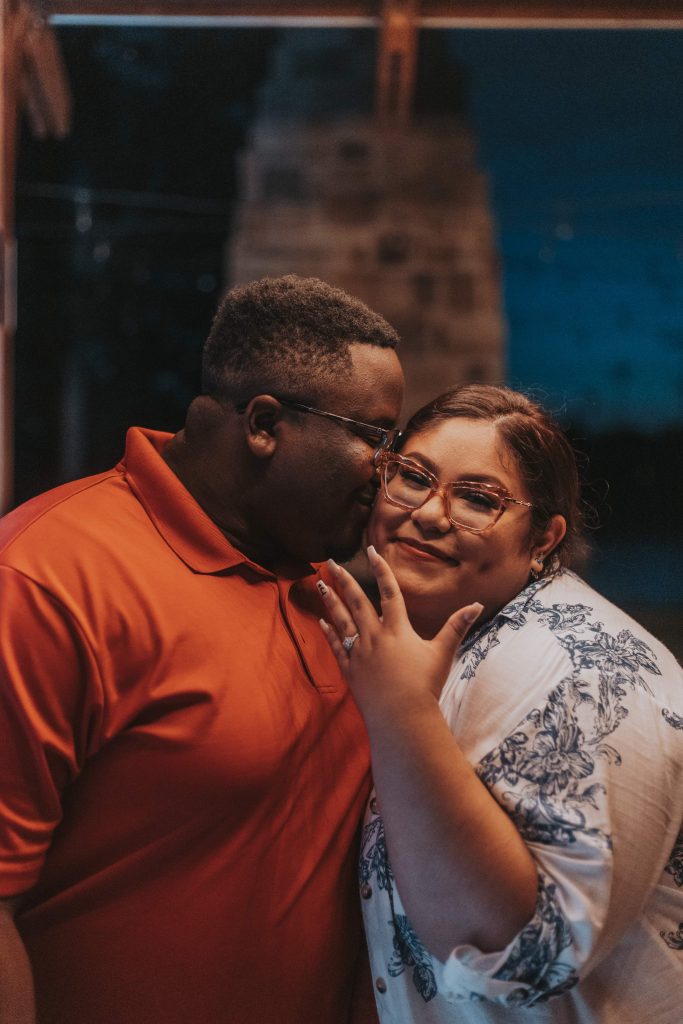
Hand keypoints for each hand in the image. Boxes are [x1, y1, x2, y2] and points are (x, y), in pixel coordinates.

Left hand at [318, 546, 481, 721]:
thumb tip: (477, 604)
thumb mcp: (443, 653)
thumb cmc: (425, 686)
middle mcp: (375, 637)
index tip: (371, 551)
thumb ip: (457, 626)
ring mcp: (359, 653)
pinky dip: (328, 633)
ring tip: (320, 584)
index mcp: (397, 630)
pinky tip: (322, 621)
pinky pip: (335, 647)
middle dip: (343, 580)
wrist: (402, 718)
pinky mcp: (350, 670)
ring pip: (342, 621)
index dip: (381, 570)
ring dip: (330, 601)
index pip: (389, 592)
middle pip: (357, 602)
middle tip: (330, 563)